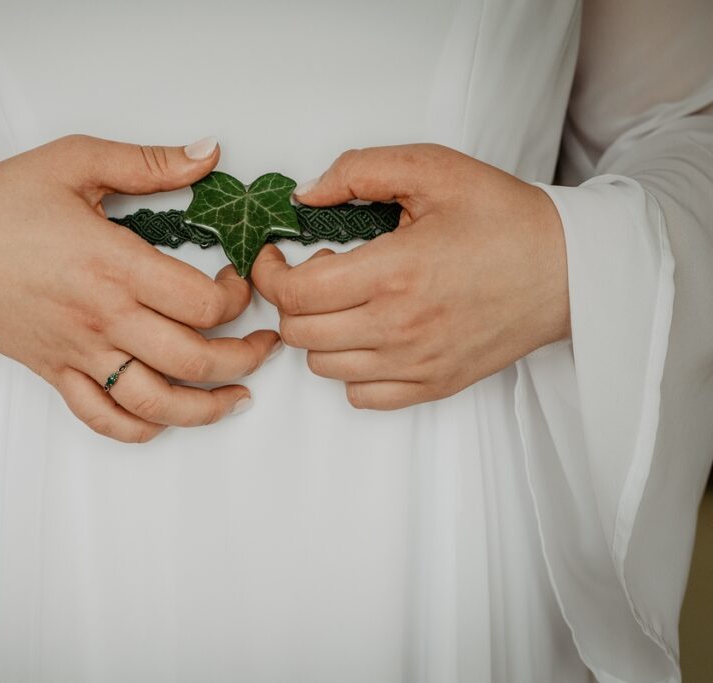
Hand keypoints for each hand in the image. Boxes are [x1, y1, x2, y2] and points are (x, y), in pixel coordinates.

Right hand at [0, 134, 281, 441]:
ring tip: (239, 395)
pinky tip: (165, 418)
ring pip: (157, 403)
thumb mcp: (74, 160)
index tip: (241, 282)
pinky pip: (104, 419)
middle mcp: (103, 318)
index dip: (240, 298)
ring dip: (208, 408)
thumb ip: (147, 162)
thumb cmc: (0, 203)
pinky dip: (140, 429)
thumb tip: (207, 154)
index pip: (203, 303)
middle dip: (247, 357)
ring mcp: (79, 353)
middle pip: (196, 360)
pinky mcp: (56, 373)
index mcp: (114, 264)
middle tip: (267, 343)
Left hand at [249, 143, 568, 409]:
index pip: (294, 293)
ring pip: (323, 366)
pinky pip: (361, 396)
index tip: (274, 257)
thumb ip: (359, 171)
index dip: (269, 273)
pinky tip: (369, 337)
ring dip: (319, 332)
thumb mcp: (433, 169)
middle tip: (316, 272)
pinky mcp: (433, 385)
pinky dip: (351, 370)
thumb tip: (306, 194)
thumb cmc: (504, 219)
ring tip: (346, 302)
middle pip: (299, 332)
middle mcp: (399, 327)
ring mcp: (416, 363)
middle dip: (291, 299)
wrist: (568, 269)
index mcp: (394, 271)